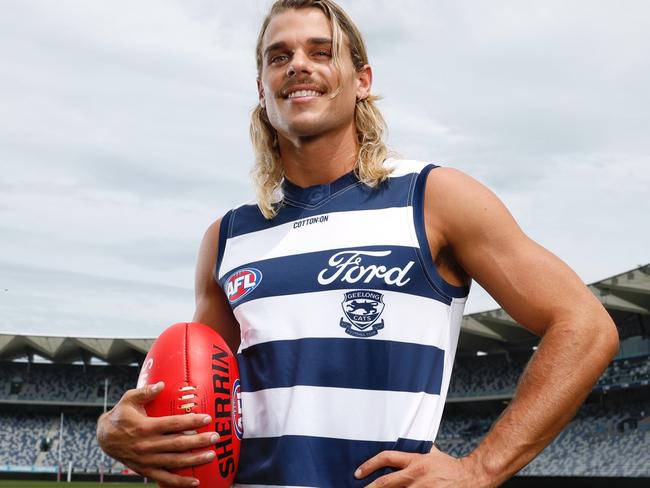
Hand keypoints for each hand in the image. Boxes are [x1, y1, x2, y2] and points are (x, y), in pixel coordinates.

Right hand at [96, 381, 219, 486]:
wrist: (103, 438)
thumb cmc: (120, 415)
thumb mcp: (128, 399)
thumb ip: (146, 391)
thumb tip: (162, 384)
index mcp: (145, 427)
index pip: (173, 424)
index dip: (191, 421)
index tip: (207, 418)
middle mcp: (147, 445)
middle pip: (178, 444)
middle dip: (199, 441)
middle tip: (215, 437)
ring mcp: (147, 460)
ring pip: (174, 462)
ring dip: (194, 460)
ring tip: (211, 456)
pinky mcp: (145, 470)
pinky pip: (164, 478)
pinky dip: (180, 482)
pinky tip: (195, 482)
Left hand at [354, 445, 489, 486]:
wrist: (471, 477)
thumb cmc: (451, 466)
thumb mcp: (432, 453)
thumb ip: (418, 449)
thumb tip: (406, 442)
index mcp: (415, 461)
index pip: (387, 458)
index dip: (370, 464)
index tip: (358, 472)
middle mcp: (416, 475)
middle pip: (386, 482)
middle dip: (370, 487)